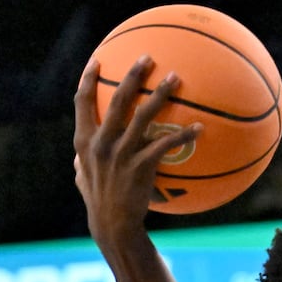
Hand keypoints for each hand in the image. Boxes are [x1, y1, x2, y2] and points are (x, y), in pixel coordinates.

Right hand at [73, 55, 199, 242]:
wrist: (113, 225)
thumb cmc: (100, 199)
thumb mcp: (83, 176)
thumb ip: (83, 158)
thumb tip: (81, 151)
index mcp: (84, 141)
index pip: (81, 103)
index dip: (88, 79)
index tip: (98, 60)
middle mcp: (100, 143)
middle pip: (115, 100)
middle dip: (132, 75)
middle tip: (147, 57)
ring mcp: (120, 154)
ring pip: (143, 116)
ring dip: (161, 94)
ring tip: (177, 78)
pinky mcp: (140, 167)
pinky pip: (165, 144)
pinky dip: (183, 134)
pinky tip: (200, 128)